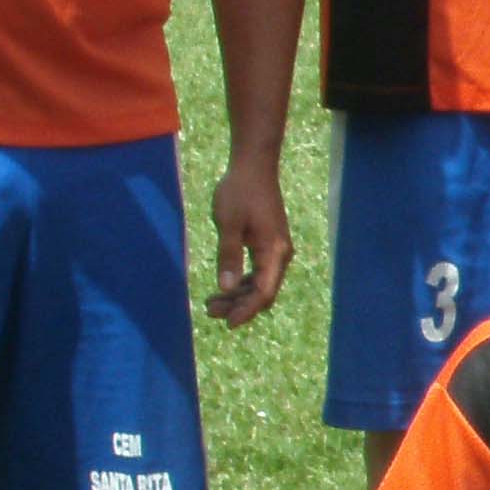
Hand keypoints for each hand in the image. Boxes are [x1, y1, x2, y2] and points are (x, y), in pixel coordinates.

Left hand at [205, 154, 293, 324]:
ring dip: (238, 296)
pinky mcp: (269, 244)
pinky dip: (242, 283)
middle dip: (239, 306)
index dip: (246, 311)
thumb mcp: (228, 224)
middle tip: (209, 310)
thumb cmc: (240, 192)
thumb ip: (228, 256)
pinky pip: (259, 272)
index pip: (264, 292)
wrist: (253, 166)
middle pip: (264, 292)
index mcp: (274, 252)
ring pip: (261, 284)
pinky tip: (224, 286)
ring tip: (211, 302)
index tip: (227, 323)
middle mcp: (280, 255)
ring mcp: (276, 250)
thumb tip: (226, 287)